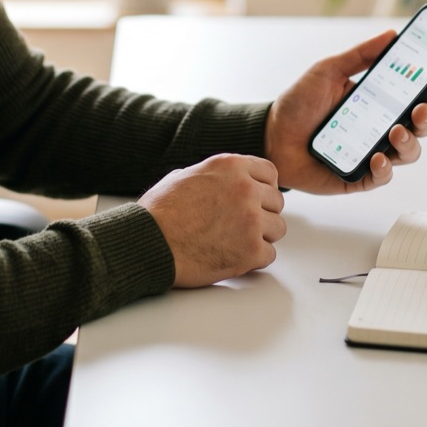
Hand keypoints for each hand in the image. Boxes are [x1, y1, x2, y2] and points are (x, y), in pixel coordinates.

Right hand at [138, 154, 286, 287]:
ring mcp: (251, 220)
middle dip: (262, 213)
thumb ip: (212, 175)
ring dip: (261, 237)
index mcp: (231, 166)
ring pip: (277, 228)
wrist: (149, 243)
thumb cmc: (159, 213)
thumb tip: (221, 180)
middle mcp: (246, 189)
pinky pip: (269, 255)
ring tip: (236, 242)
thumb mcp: (183, 176)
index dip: (263, 188)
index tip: (255, 199)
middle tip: (240, 225)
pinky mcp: (251, 251)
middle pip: (276, 202)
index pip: (269, 173)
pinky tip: (233, 256)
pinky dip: (254, 259)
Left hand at [264, 31, 426, 194]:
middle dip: (426, 118)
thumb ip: (359, 55)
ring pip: (407, 152)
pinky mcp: (358, 177)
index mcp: (377, 101)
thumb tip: (392, 34)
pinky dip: (384, 168)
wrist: (269, 136)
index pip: (415, 97)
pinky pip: (382, 176)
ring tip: (395, 132)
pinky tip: (377, 158)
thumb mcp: (327, 71)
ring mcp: (371, 153)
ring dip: (409, 142)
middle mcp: (379, 128)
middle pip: (418, 126)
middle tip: (419, 109)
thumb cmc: (298, 104)